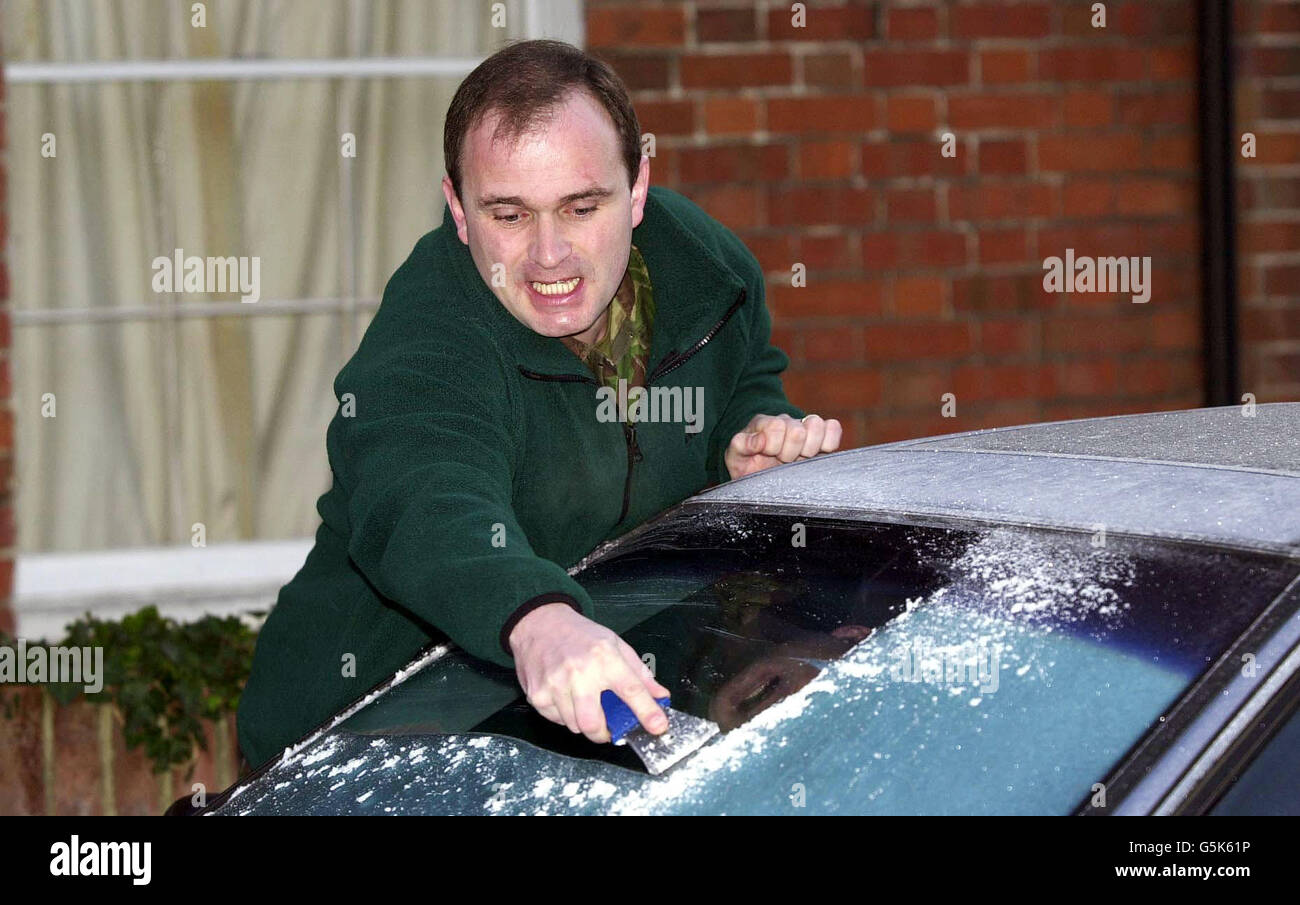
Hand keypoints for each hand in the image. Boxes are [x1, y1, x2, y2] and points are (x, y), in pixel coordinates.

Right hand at [507, 602, 670, 742]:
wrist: (540, 624)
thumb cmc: (581, 636)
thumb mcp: (616, 645)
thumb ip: (639, 674)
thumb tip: (661, 697)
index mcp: (605, 657)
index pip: (631, 690)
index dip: (647, 712)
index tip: (657, 727)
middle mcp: (580, 672)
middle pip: (593, 723)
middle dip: (602, 733)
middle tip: (607, 729)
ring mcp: (555, 684)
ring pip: (574, 726)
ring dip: (583, 722)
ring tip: (583, 701)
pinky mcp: (537, 694)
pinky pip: (557, 721)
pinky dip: (565, 716)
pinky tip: (565, 697)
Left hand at [724, 413, 842, 479]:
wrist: (759, 470)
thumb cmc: (747, 463)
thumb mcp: (736, 456)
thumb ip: (741, 445)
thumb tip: (760, 440)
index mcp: (765, 424)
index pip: (777, 426)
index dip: (773, 446)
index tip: (767, 455)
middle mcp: (786, 422)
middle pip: (798, 431)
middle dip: (789, 453)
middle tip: (782, 461)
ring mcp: (804, 428)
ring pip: (817, 425)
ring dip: (808, 448)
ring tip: (798, 459)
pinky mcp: (822, 437)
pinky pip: (833, 429)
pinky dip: (828, 442)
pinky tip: (816, 453)